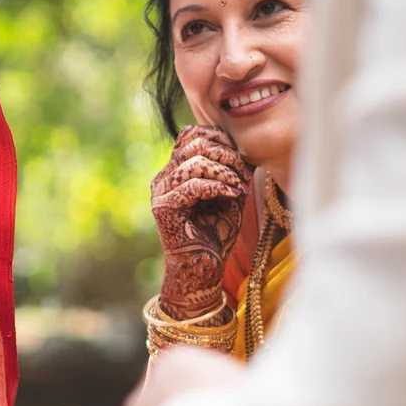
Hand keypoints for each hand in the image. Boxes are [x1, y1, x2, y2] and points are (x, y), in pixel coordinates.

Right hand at [151, 126, 251, 318]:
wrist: (202, 270)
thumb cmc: (216, 235)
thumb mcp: (228, 196)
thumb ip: (229, 172)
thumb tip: (239, 149)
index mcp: (175, 171)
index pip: (190, 134)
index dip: (218, 137)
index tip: (241, 157)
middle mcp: (164, 178)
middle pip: (193, 142)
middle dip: (226, 152)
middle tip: (244, 172)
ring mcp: (161, 192)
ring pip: (193, 161)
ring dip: (225, 170)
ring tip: (240, 184)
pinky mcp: (164, 208)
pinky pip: (193, 185)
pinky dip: (219, 186)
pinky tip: (234, 194)